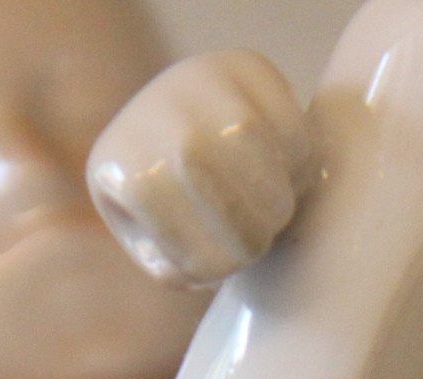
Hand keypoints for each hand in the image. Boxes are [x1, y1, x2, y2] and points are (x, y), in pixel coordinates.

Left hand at [88, 50, 315, 286]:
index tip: (225, 265)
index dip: (219, 265)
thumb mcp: (151, 240)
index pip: (187, 239)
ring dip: (279, 202)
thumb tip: (192, 268)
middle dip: (254, 236)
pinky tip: (284, 174)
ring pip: (257, 155)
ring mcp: (201, 80)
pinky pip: (291, 131)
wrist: (172, 116)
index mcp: (122, 166)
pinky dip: (299, 166)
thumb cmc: (165, 195)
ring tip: (275, 211)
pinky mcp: (248, 67)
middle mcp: (155, 114)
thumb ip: (170, 267)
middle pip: (225, 198)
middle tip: (259, 241)